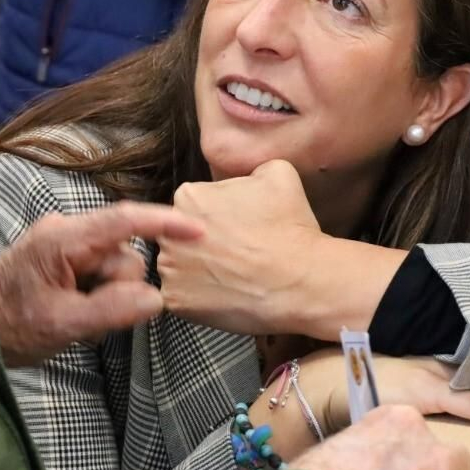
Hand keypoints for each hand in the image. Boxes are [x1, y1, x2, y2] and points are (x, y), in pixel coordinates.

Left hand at [0, 204, 202, 367]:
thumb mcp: (62, 324)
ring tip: (77, 319)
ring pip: (117, 268)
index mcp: (64, 239)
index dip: (165, 223)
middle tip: (88, 319)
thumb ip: (110, 310)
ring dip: (108, 297)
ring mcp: (66, 244)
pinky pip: (102, 273)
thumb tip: (156, 300)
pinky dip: (99, 296)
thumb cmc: (9, 323)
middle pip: (125, 254)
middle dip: (120, 289)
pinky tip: (76, 312)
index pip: (124, 220)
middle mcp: (67, 231)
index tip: (200, 231)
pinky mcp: (66, 258)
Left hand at [157, 160, 404, 338]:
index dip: (216, 217)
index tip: (236, 229)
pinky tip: (226, 294)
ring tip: (233, 275)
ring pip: (179, 267)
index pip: (192, 205)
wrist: (300, 282)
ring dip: (199, 271)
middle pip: (179, 236)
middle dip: (202, 244)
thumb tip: (244, 177)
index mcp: (188, 197)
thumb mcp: (279, 173)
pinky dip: (199, 299)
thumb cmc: (290, 229)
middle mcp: (169, 232)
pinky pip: (182, 297)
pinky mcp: (175, 301)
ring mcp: (169, 270)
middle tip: (235, 253)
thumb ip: (249, 168)